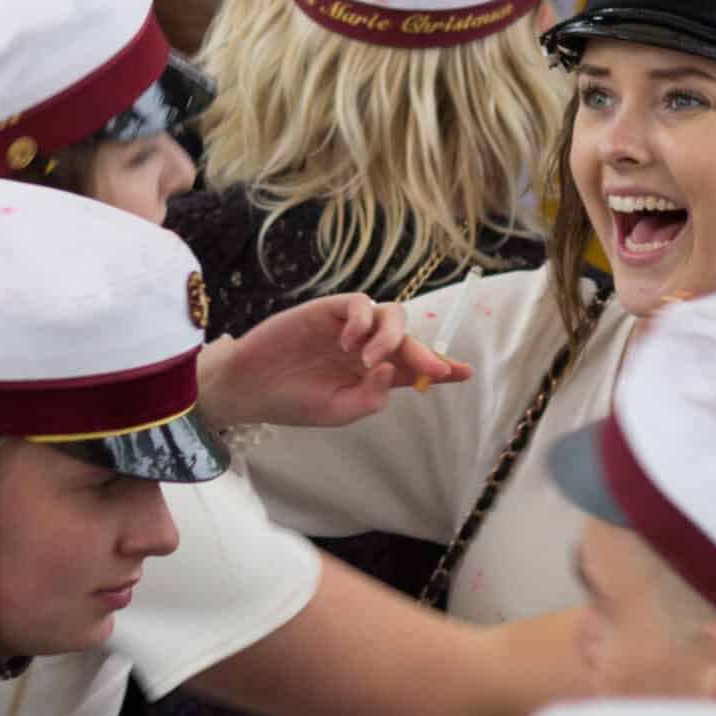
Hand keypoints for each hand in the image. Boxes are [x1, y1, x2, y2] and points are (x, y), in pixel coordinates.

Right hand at [196, 293, 474, 431]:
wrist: (250, 388)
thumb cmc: (293, 402)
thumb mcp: (339, 412)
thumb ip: (371, 397)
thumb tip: (392, 370)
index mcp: (373, 374)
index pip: (415, 368)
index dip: (442, 367)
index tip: (465, 373)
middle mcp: (366, 347)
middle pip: (408, 339)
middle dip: (426, 353)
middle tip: (434, 369)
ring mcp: (348, 327)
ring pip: (390, 315)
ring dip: (392, 336)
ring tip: (370, 359)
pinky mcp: (327, 311)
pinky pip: (359, 303)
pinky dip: (362, 320)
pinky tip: (348, 343)